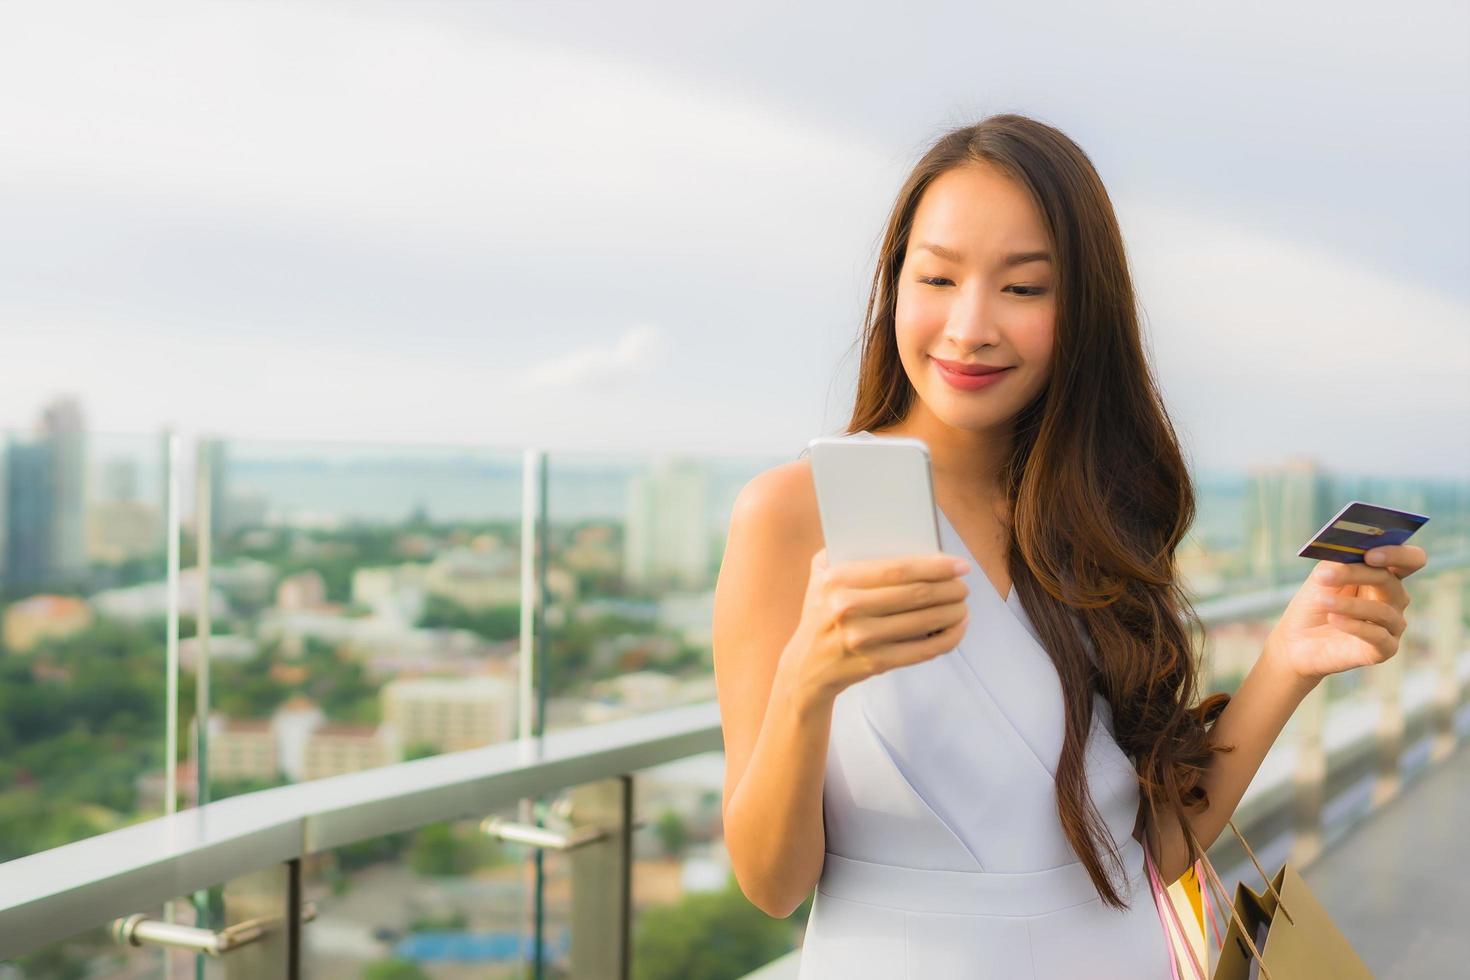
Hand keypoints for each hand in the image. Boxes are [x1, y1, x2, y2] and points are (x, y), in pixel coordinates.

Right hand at [787, 548, 970, 701]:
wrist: (807, 664)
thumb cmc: (822, 611)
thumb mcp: (820, 574)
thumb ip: (844, 549)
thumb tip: (896, 534)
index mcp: (836, 580)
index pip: (897, 569)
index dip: (934, 566)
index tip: (958, 565)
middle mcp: (847, 609)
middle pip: (915, 594)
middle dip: (949, 588)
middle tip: (963, 585)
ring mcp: (861, 638)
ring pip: (923, 622)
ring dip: (952, 612)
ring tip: (963, 604)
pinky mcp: (874, 662)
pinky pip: (922, 651)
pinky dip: (947, 639)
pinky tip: (957, 628)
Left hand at [1265, 544, 1427, 681]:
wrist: (1297, 641)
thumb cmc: (1314, 603)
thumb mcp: (1323, 576)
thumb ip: (1340, 560)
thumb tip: (1352, 549)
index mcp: (1386, 575)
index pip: (1410, 559)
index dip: (1397, 553)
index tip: (1369, 554)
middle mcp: (1395, 600)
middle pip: (1390, 581)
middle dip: (1357, 574)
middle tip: (1326, 574)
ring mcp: (1393, 625)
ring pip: (1382, 610)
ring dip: (1349, 604)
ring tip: (1321, 600)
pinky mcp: (1385, 649)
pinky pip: (1377, 636)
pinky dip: (1354, 626)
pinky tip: (1333, 619)